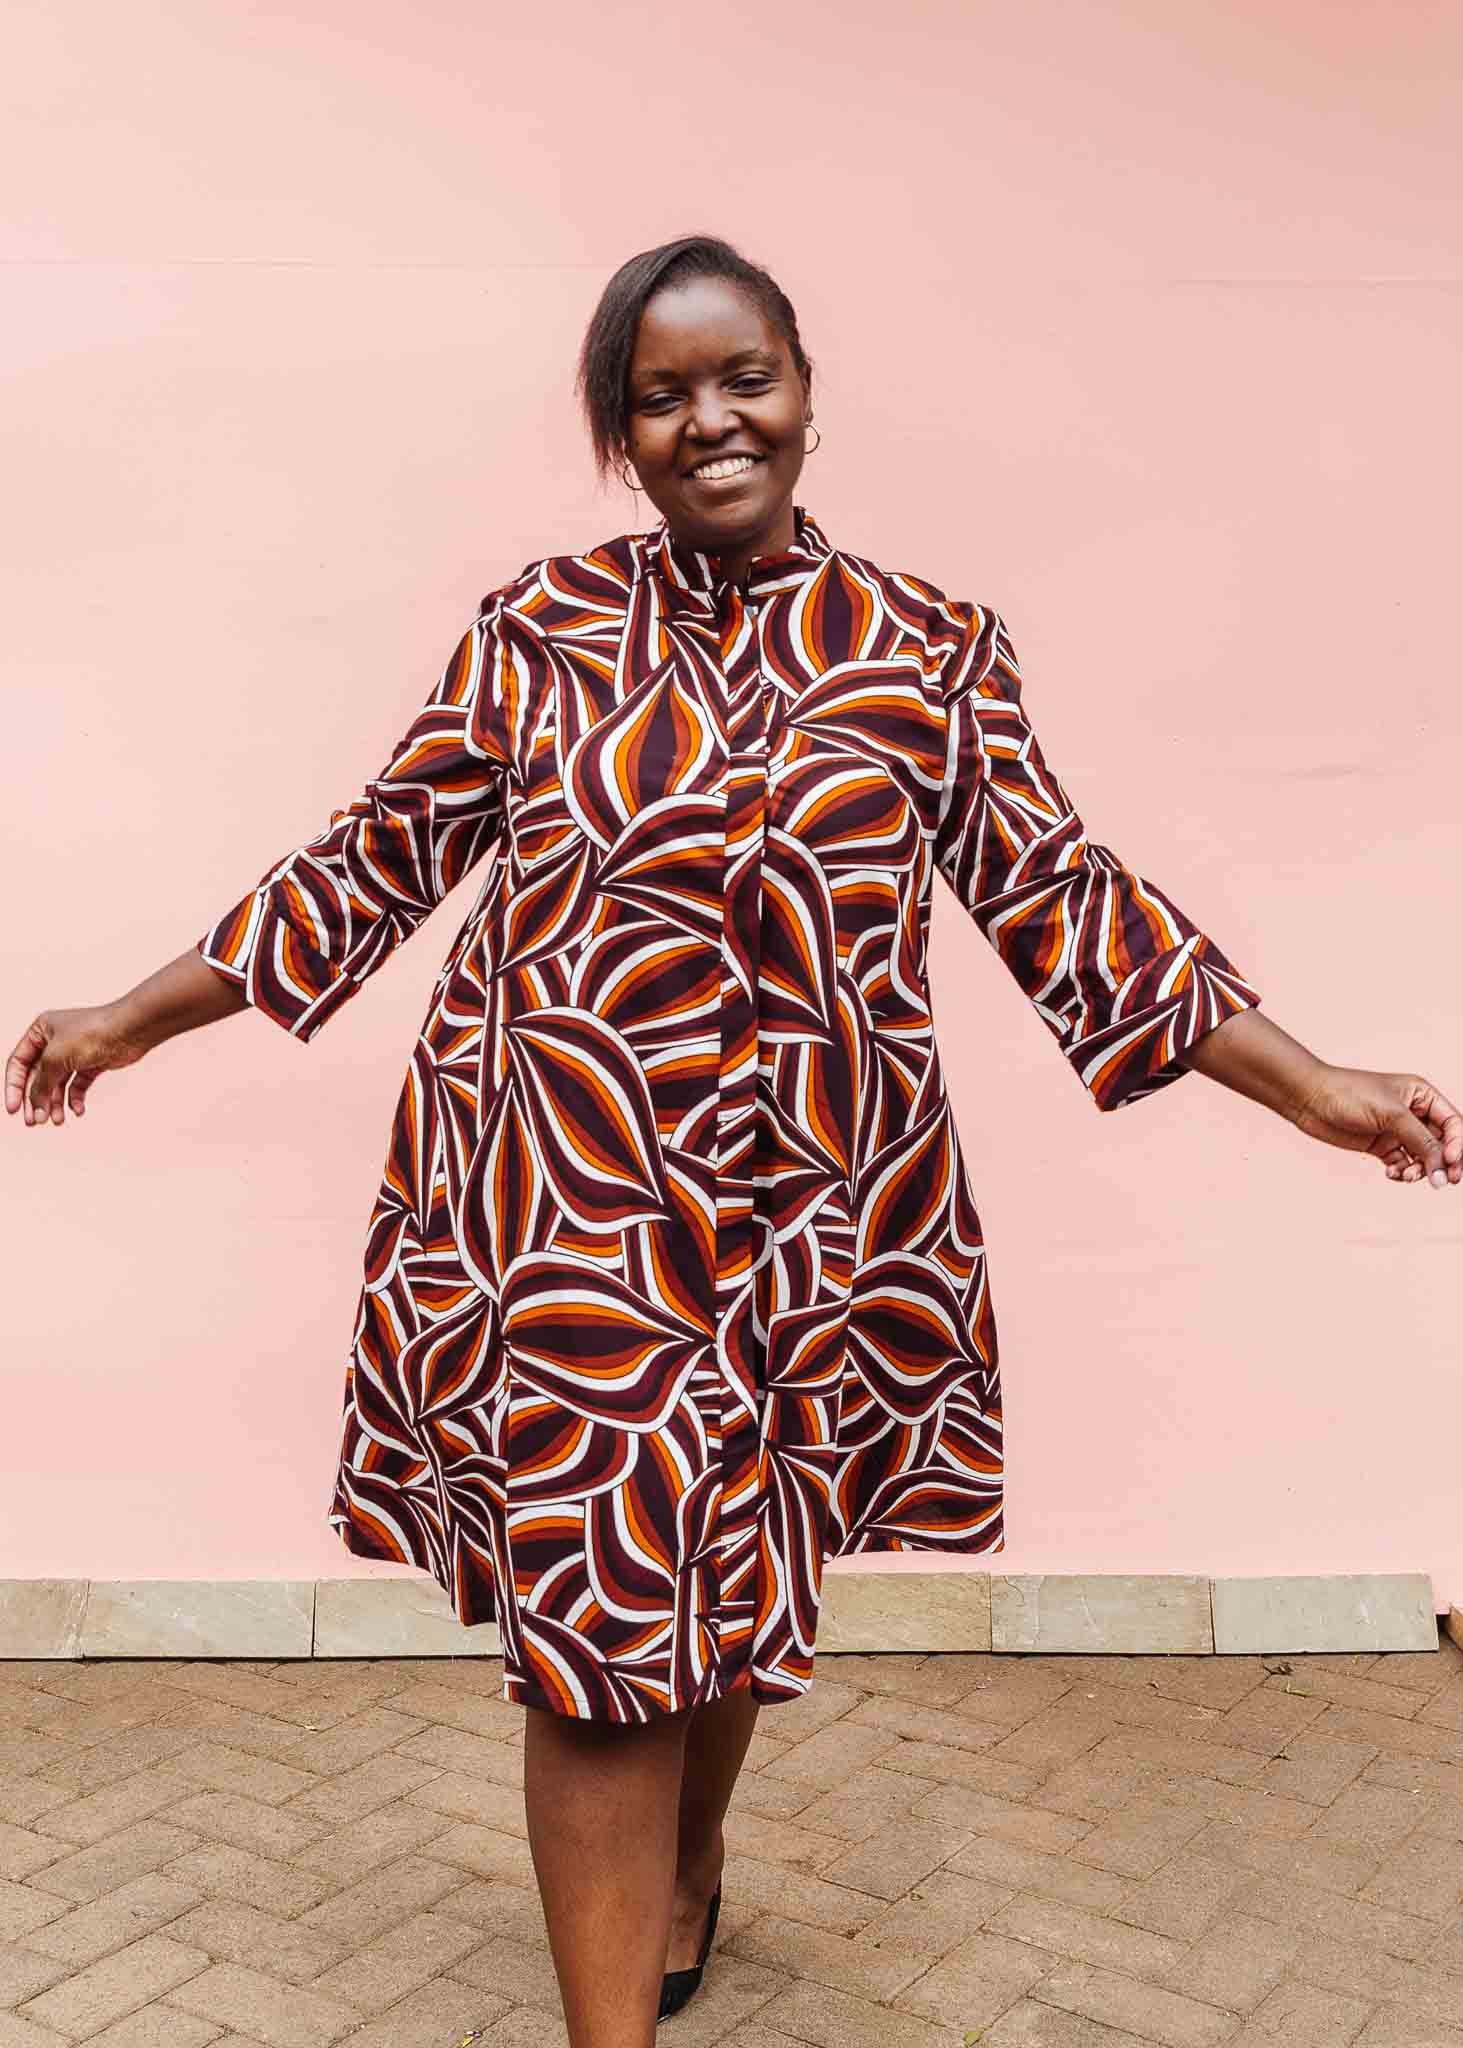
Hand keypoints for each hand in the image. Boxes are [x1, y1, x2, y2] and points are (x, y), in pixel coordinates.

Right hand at [5, 1006, 148, 1127]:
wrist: (129, 1030)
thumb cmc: (91, 1034)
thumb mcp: (55, 1059)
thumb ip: (41, 1083)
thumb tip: (34, 1105)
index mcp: (40, 1031)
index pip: (18, 1063)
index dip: (13, 1088)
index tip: (13, 1110)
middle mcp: (55, 1041)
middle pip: (37, 1077)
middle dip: (36, 1100)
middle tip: (35, 1122)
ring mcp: (74, 1053)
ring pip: (58, 1084)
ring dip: (55, 1103)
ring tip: (57, 1121)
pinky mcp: (91, 1063)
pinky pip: (77, 1085)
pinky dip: (75, 1099)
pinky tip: (78, 1111)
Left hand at [1292, 1064, 1461, 1187]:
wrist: (1309, 1099)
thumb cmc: (1349, 1094)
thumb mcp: (1392, 1115)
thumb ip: (1421, 1142)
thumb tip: (1444, 1172)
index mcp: (1422, 1096)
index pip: (1454, 1124)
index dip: (1457, 1145)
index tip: (1449, 1162)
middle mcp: (1414, 1113)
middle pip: (1442, 1144)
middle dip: (1442, 1163)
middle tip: (1443, 1182)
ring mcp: (1397, 1131)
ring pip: (1424, 1158)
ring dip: (1420, 1170)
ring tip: (1405, 1175)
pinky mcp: (1381, 1145)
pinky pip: (1403, 1164)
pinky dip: (1402, 1172)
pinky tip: (1391, 1173)